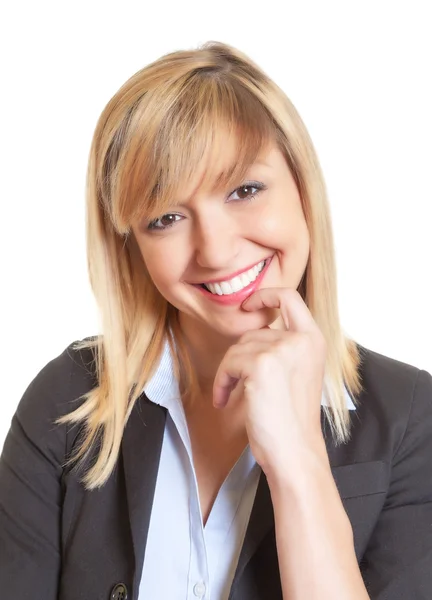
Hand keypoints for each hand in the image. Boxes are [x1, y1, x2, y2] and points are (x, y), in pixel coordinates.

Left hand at [212, 288, 327, 478]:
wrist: (294, 451)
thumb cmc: (291, 419)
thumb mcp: (296, 372)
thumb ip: (283, 347)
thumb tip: (254, 329)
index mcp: (313, 340)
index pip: (290, 297)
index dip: (266, 295)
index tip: (249, 305)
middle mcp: (301, 340)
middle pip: (253, 333)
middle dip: (238, 357)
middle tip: (233, 383)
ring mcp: (281, 350)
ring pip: (237, 348)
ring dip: (227, 373)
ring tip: (229, 396)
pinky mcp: (261, 365)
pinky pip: (229, 363)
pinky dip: (221, 382)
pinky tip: (224, 401)